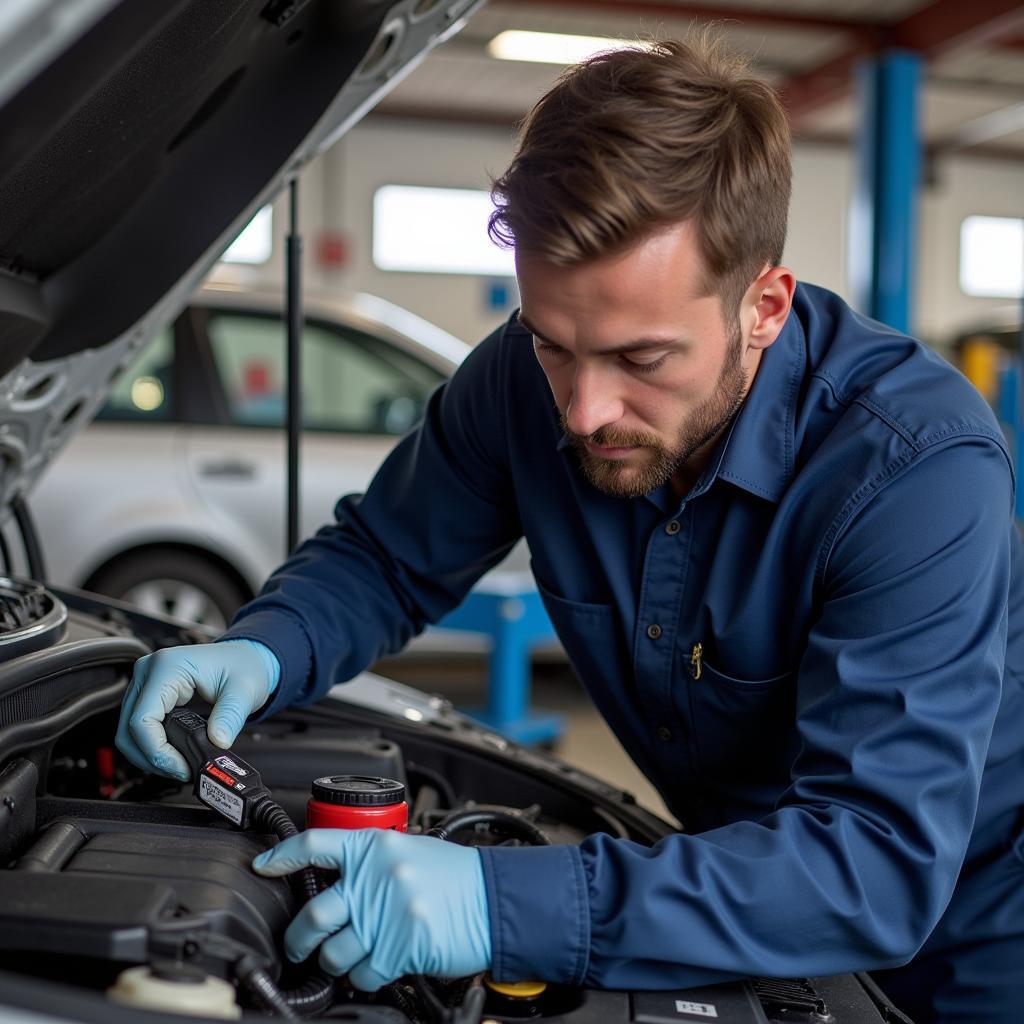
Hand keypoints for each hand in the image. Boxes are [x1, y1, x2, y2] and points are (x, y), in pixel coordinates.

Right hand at [116, 640, 279, 779]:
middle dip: (151, 758)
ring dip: (149, 755)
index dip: (156, 751)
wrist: (245, 658)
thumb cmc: (242, 667)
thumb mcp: (244, 691)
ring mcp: (145, 683)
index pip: (142, 719)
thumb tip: (218, 742)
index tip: (180, 767)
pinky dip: (152, 746)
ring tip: (178, 766)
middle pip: (128, 729)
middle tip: (180, 771)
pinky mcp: (148, 695)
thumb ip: (231, 717)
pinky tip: (172, 755)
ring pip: (129, 732)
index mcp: (167, 666)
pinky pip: (139, 728)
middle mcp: (148, 672)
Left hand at [252, 829, 491, 989]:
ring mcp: (385, 916)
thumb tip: (334, 882)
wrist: (495, 898)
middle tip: (298, 943)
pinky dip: (363, 977)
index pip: (315, 845)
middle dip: (298, 938)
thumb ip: (372, 864)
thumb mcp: (411, 852)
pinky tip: (375, 966)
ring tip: (346, 957)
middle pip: (313, 915)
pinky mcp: (398, 949)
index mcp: (376, 847)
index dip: (282, 856)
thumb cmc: (456, 876)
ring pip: (333, 952)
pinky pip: (361, 974)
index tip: (264, 865)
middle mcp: (376, 878)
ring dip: (334, 962)